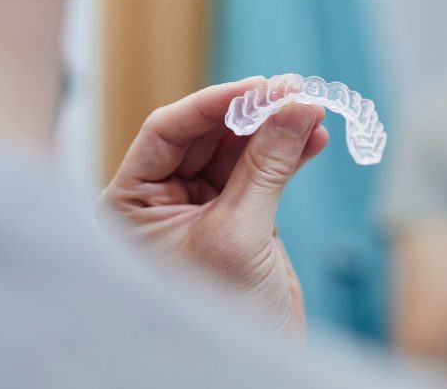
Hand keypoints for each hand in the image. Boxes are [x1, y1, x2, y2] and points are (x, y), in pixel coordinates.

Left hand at [97, 76, 328, 339]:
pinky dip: (290, 152)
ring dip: (276, 128)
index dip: (214, 103)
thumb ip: (266, 166)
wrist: (253, 369)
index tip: (260, 86)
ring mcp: (202, 206)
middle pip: (206, 133)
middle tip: (296, 91)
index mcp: (131, 204)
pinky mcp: (241, 215)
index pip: (167, 131)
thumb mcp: (240, 234)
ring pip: (239, 147)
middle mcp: (160, 200)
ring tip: (312, 109)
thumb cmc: (222, 315)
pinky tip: (315, 138)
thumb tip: (295, 104)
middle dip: (252, 111)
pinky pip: (263, 169)